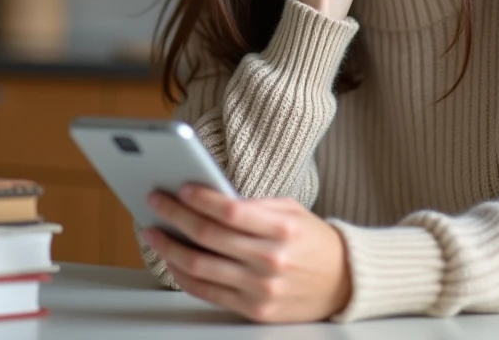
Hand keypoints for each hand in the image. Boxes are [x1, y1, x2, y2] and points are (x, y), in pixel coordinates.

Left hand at [143, 185, 351, 322]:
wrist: (344, 283)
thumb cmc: (315, 242)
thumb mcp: (293, 212)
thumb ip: (256, 205)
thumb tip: (212, 198)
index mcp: (283, 230)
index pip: (231, 212)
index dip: (201, 199)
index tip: (180, 188)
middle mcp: (271, 260)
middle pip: (209, 236)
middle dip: (175, 216)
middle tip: (156, 202)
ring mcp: (261, 289)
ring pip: (201, 266)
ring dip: (170, 248)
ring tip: (154, 232)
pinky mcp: (254, 310)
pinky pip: (207, 293)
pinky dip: (183, 276)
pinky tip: (172, 261)